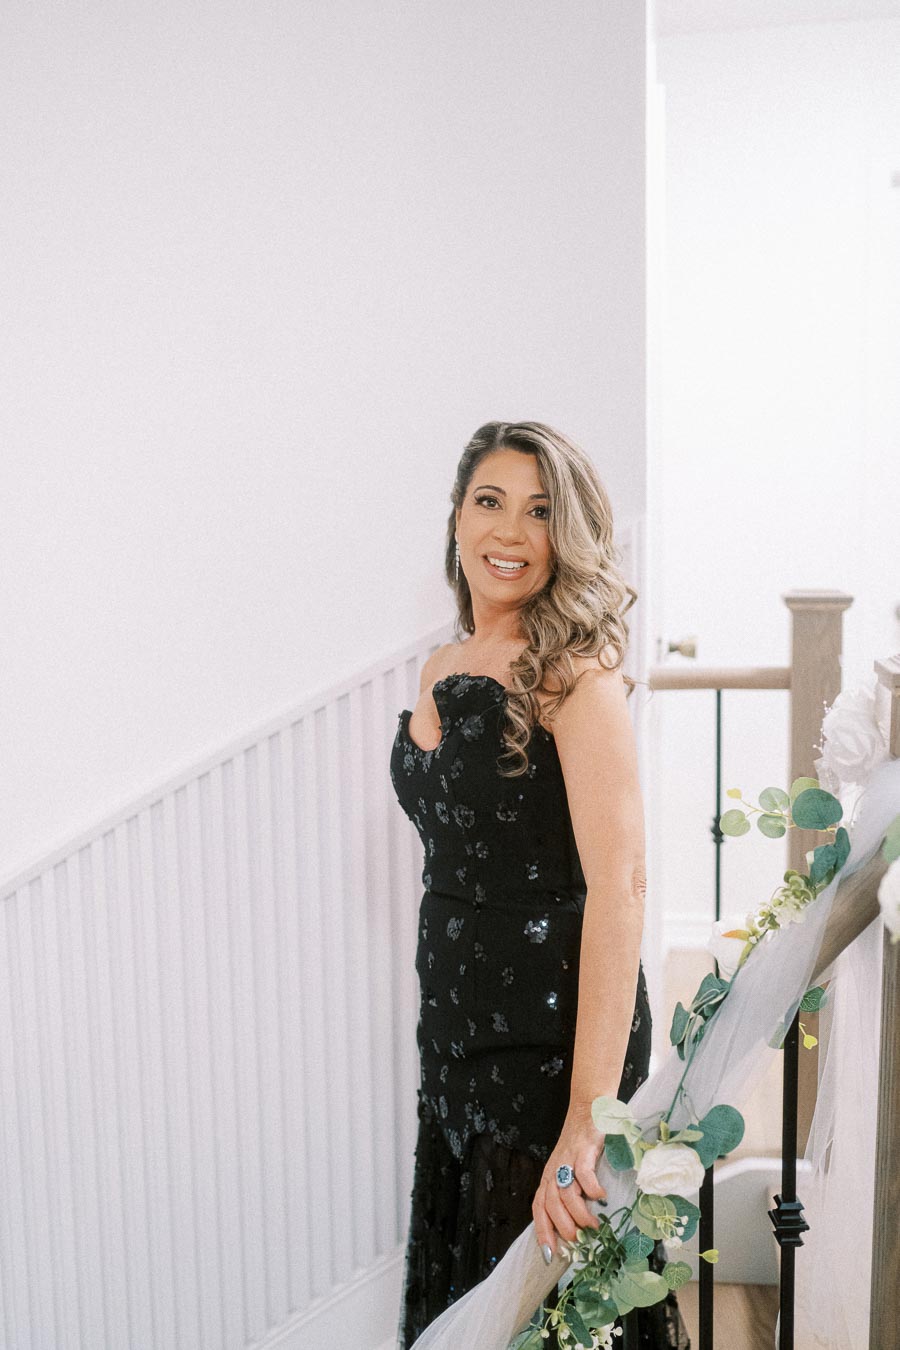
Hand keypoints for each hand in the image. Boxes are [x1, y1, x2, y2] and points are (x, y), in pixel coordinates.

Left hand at [532, 1102, 607, 1258]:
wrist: (588, 1108)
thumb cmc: (581, 1144)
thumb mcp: (569, 1168)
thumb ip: (570, 1192)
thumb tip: (578, 1227)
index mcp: (549, 1177)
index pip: (539, 1208)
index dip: (542, 1231)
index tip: (550, 1255)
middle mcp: (554, 1169)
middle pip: (550, 1204)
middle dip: (563, 1227)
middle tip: (579, 1240)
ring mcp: (568, 1159)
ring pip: (565, 1193)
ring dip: (578, 1213)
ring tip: (593, 1225)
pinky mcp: (584, 1149)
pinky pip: (584, 1172)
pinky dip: (591, 1188)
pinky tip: (601, 1197)